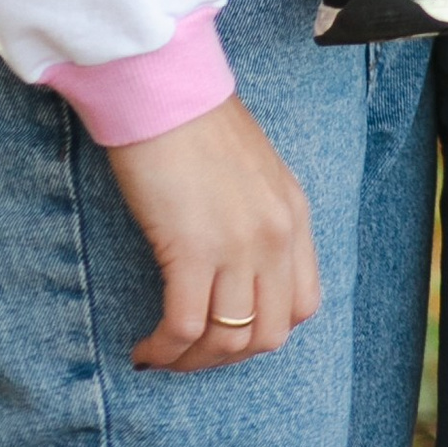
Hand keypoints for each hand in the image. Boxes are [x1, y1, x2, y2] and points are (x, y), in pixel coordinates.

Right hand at [113, 95, 320, 371]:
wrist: (164, 87)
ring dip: (193, 359)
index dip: (264, 329)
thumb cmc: (196, 121)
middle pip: (268, 334)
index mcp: (294, 214)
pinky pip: (184, 327)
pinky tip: (145, 347)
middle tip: (192, 351)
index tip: (227, 331)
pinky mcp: (192, 249)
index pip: (302, 304)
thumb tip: (236, 273)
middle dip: (228, 354)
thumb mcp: (253, 172)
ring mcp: (238, 244)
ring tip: (162, 352)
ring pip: (227, 339)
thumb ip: (258, 219)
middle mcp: (275, 235)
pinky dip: (164, 349)